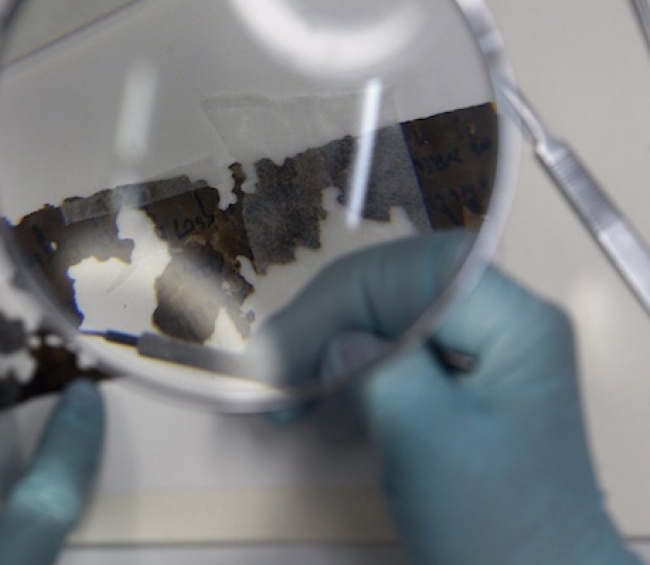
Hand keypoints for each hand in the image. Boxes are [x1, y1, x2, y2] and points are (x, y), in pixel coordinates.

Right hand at [262, 232, 641, 564]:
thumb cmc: (491, 520)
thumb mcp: (428, 438)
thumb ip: (378, 369)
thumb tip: (336, 341)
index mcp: (515, 321)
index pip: (416, 267)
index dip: (344, 295)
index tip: (287, 348)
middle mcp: (505, 319)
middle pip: (400, 282)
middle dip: (329, 317)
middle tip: (271, 367)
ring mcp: (485, 348)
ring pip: (389, 312)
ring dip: (329, 338)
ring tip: (282, 384)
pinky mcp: (462, 378)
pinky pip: (395, 346)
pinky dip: (347, 362)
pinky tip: (315, 389)